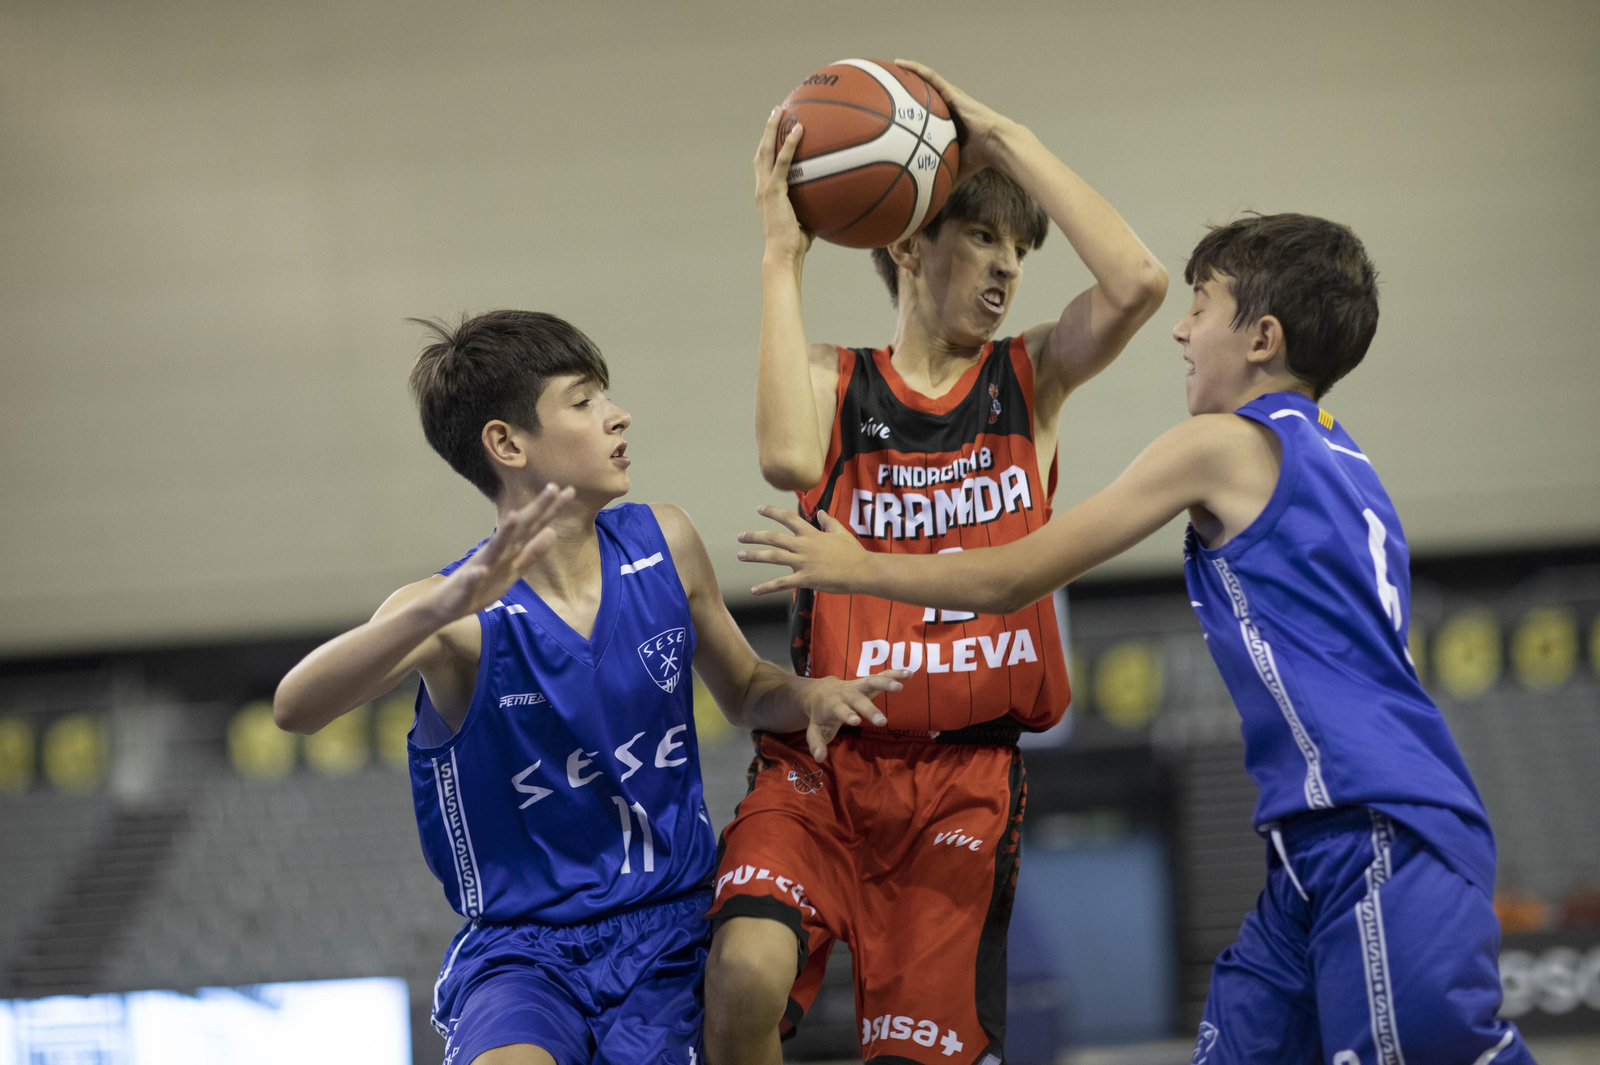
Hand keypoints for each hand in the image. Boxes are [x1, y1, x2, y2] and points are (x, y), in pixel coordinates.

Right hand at [422, 484, 574, 622]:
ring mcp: (480, 568)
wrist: (447, 604)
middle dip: (535, 509)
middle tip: (553, 487)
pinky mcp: (466, 587)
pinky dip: (476, 576)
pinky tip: (481, 571)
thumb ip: (532, 552)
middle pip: (519, 529)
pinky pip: (472, 581)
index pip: (534, 526)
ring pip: (494, 549)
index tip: (569, 490)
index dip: (551, 510)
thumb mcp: (514, 570)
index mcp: (510, 550)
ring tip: (515, 516)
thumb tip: (552, 531)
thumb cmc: (482, 585)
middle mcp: (496, 553)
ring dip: (504, 533)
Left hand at [737, 505, 867, 595]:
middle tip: (740, 537)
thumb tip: (820, 512)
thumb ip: (829, 522)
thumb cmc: (853, 552)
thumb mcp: (841, 532)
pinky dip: (766, 587)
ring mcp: (803, 562)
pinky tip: (753, 591)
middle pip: (773, 538)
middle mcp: (803, 546)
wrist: (862, 571)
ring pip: (773, 557)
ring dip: (754, 556)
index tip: (759, 509)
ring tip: (740, 556)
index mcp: (811, 534)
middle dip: (754, 536)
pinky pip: (781, 583)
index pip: (788, 518)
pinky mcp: (805, 579)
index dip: (772, 512)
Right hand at [754, 107, 814, 263]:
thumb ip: (814, 207)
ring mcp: (765, 188)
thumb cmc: (795, 245)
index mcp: (766, 194)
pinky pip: (783, 162)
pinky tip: (798, 130)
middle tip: (776, 111)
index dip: (769, 146)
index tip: (776, 130)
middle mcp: (761, 188)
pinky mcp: (773, 191)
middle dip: (767, 129)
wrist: (783, 255)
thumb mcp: (806, 221)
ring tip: (781, 110)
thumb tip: (834, 201)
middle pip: (761, 151)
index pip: (765, 164)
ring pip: (766, 151)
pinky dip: (789, 145)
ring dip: (772, 128)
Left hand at [798, 670, 907, 761]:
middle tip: (882, 721)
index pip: (839, 709)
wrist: (821, 691)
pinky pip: (882, 676)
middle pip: (858, 699)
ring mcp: (857, 685)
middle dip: (870, 709)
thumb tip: (818, 757)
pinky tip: (909, 674)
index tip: (856, 721)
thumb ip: (816, 742)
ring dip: (885, 682)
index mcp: (832, 704)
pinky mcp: (867, 682)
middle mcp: (846, 693)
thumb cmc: (821, 714)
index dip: (847, 714)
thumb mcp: (815, 729)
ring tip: (899, 687)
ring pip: (871, 681)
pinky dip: (895, 674)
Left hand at [894, 59, 1017, 182]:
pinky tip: (901, 64)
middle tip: (888, 86)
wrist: (997, 145)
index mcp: (947, 124)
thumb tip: (926, 204)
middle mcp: (948, 108)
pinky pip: (931, 78)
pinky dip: (917, 70)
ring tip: (892, 67)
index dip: (912, 111)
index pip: (926, 115)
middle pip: (924, 95)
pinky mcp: (953, 92)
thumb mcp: (953, 169)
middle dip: (907, 89)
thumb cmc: (979, 159)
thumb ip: (940, 180)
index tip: (894, 112)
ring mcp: (951, 98)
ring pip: (926, 82)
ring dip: (910, 73)